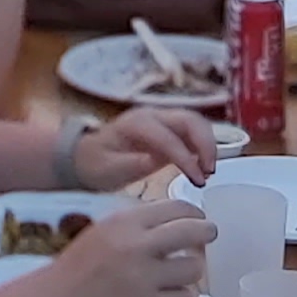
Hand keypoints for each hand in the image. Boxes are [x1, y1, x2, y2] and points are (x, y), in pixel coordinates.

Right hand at [35, 200, 211, 296]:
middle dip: (207, 231)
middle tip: (209, 234)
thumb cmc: (79, 267)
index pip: (174, 207)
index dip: (193, 211)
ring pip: (193, 268)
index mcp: (123, 223)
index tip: (198, 216)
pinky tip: (170, 296)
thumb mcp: (104, 230)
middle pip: (192, 232)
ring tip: (180, 273)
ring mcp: (145, 278)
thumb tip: (175, 218)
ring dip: (190, 271)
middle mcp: (136, 246)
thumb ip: (136, 223)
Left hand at [79, 108, 230, 185]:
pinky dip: (203, 147)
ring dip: (208, 145)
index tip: (198, 180)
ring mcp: (162, 121)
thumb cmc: (94, 164)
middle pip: (189, 120)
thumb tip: (154, 160)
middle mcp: (152, 116)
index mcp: (136, 123)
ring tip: (209, 172)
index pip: (169, 137)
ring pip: (196, 123)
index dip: (186, 158)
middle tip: (210, 173)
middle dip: (206, 144)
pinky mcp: (169, 132)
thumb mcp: (107, 169)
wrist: (86, 157)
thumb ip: (130, 163)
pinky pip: (193, 133)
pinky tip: (204, 168)